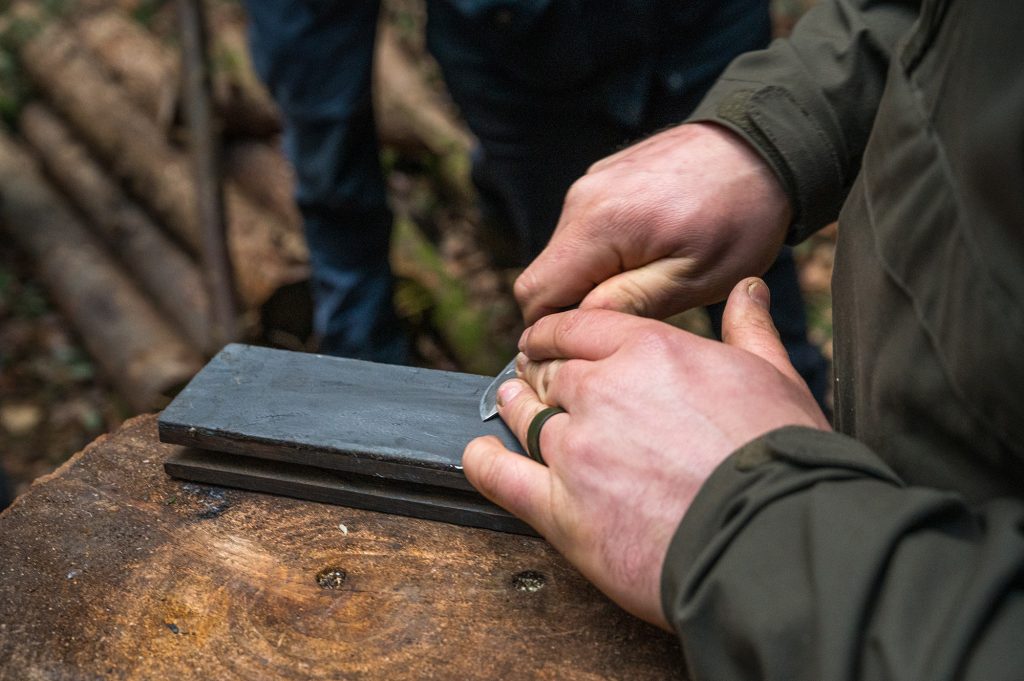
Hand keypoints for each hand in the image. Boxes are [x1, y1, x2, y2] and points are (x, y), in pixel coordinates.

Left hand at [463, 278, 828, 627]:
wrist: (774, 540)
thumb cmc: (783, 458)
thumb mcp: (776, 377)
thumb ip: (749, 329)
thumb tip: (748, 289)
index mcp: (649, 350)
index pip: (579, 328)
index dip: (556, 333)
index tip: (546, 340)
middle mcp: (601, 391)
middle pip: (549, 372)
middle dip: (537, 371)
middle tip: (531, 376)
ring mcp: (575, 449)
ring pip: (525, 417)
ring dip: (513, 406)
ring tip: (507, 402)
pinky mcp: (562, 509)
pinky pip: (503, 478)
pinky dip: (484, 464)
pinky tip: (477, 455)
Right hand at [515, 123, 791, 324]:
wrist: (765, 144)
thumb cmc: (739, 216)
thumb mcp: (694, 278)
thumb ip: (629, 303)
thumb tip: (578, 325)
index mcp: (597, 225)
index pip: (536, 294)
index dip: (550, 330)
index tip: (585, 349)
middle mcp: (581, 200)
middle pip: (545, 275)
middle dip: (573, 307)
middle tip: (625, 323)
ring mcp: (590, 184)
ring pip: (565, 253)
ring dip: (593, 279)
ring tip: (647, 282)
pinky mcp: (603, 178)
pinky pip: (585, 229)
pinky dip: (604, 252)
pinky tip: (649, 252)